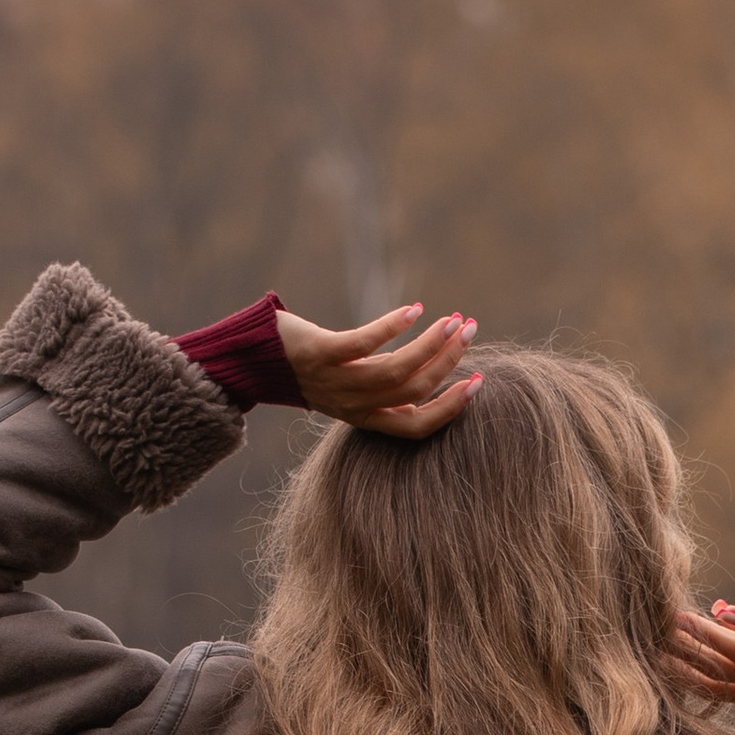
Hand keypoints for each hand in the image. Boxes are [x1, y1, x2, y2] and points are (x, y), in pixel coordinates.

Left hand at [275, 301, 479, 434]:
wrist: (255, 363)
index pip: (418, 424)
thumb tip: (428, 363)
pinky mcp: (321, 353)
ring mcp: (338, 380)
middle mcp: (354, 405)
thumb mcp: (351, 386)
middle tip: (470, 330)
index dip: (451, 407)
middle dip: (449, 361)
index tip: (479, 381)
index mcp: (366, 419)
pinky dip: (392, 326)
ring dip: (429, 344)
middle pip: (414, 390)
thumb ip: (385, 382)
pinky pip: (364, 343)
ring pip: (395, 370)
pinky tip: (414, 310)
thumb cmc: (310, 371)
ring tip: (451, 320)